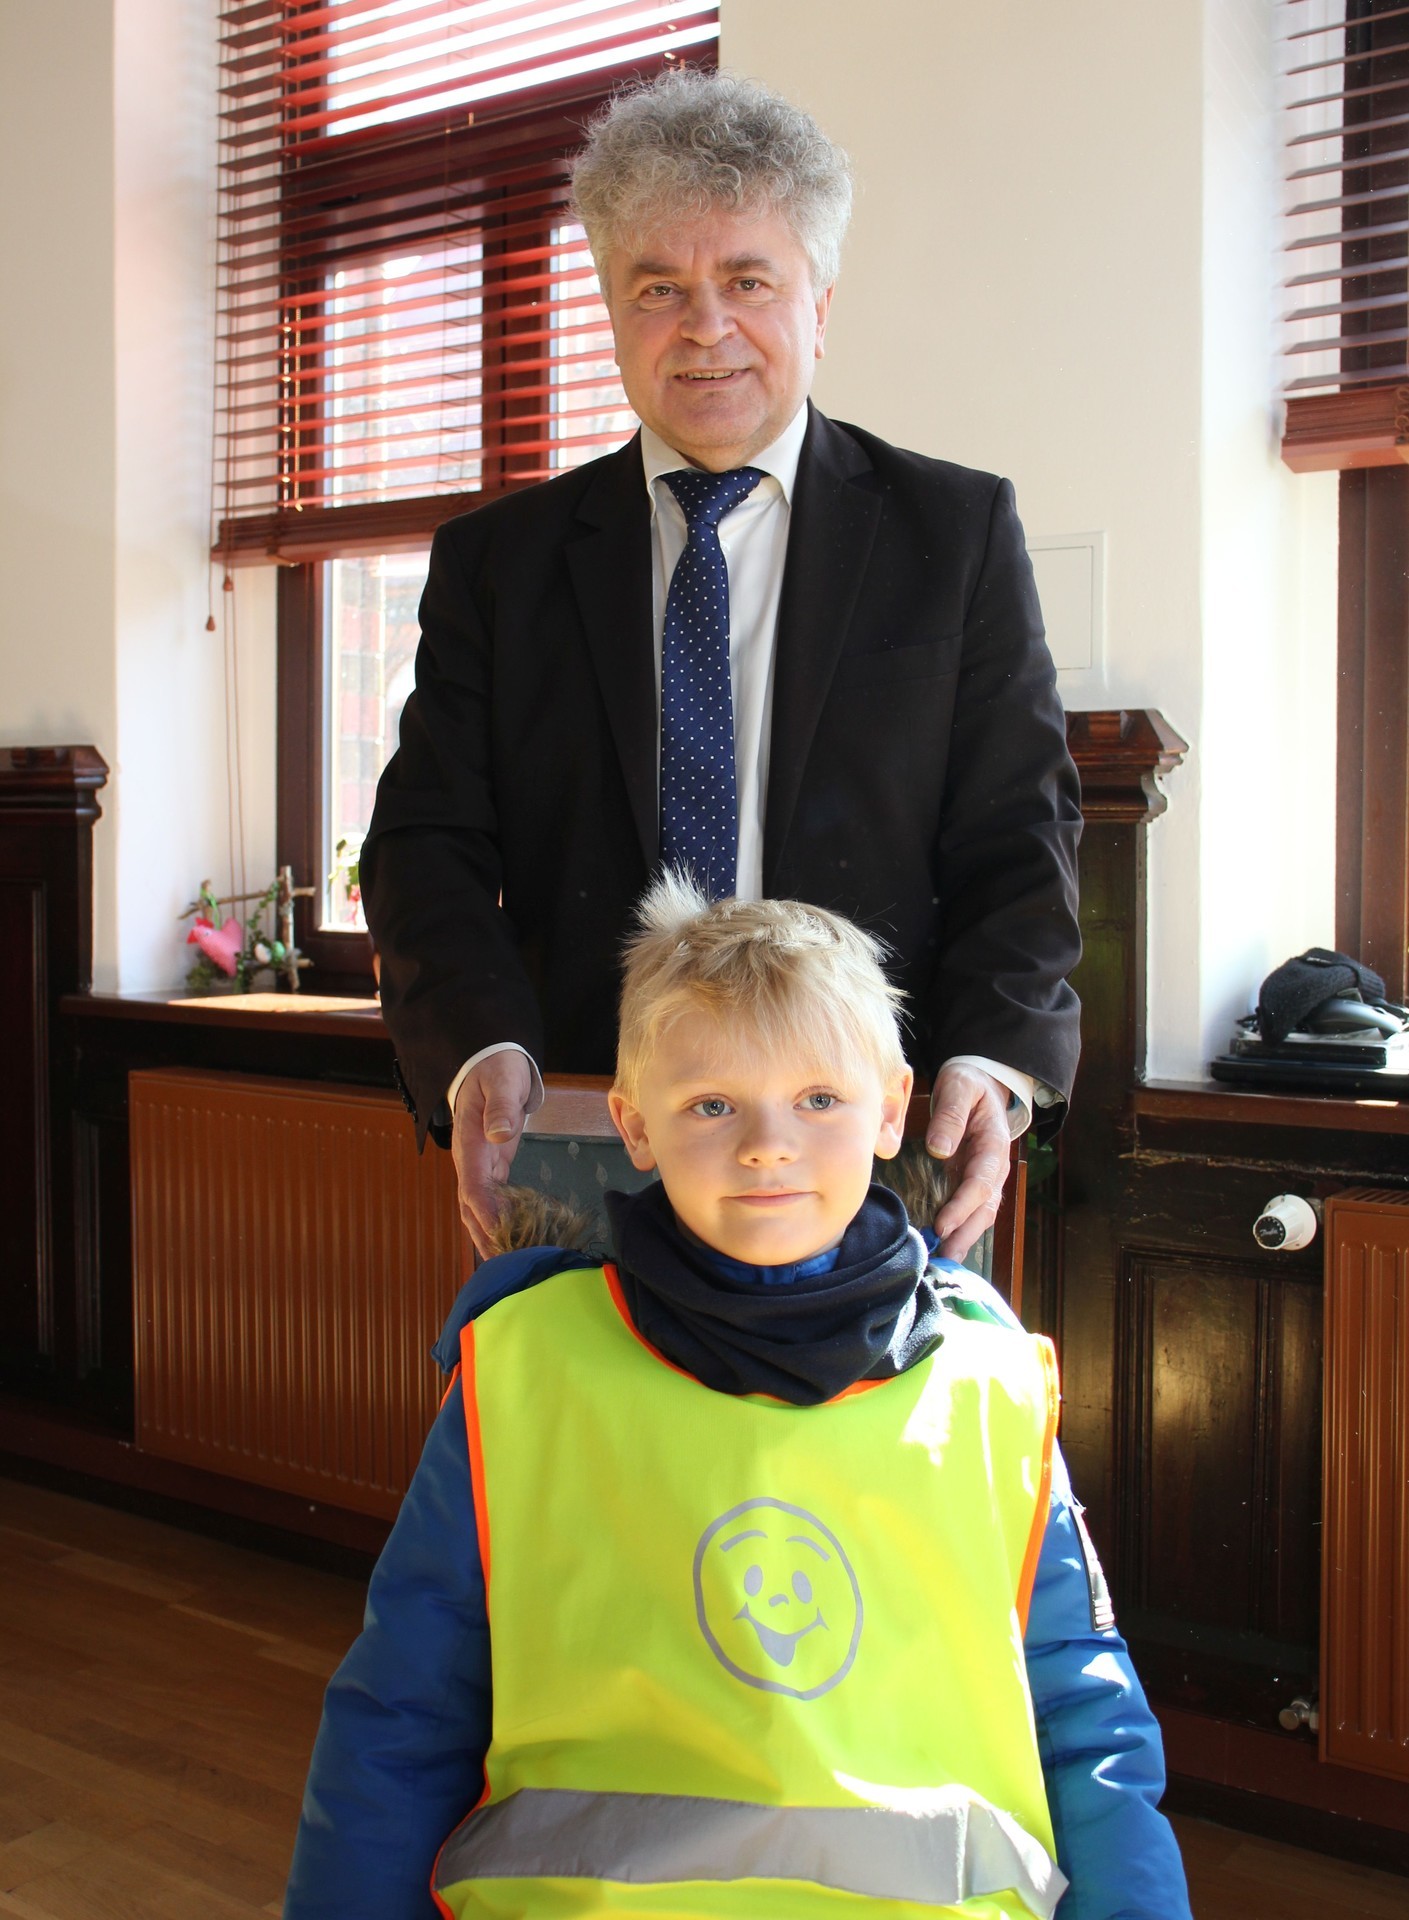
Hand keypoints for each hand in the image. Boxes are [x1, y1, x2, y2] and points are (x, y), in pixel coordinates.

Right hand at [451, 1052, 533, 1258]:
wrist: (488, 1058)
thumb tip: (500, 1135)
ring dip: (492, 1236)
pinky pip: (491, 1200)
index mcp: (470, 1143)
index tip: (500, 1238)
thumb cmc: (496, 1068)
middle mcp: (469, 1160)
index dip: (486, 1215)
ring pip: (478, 1209)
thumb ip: (501, 1108)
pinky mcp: (491, 1166)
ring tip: (511, 1264)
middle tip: (509, 1268)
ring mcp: (478, 1165)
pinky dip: (501, 1222)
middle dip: (487, 1238)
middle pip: (471, 1209)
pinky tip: (516, 1238)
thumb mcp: (502, 1081)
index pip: (473, 1188)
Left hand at [925, 1063, 1013, 1262]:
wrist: (980, 1081)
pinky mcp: (969, 1180)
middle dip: (966, 1234)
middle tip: (944, 1257)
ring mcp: (983, 1176)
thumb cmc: (969, 1083)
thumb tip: (939, 1148)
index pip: (981, 1183)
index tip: (942, 1225)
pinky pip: (967, 1209)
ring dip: (963, 1238)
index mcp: (994, 1145)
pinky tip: (940, 1244)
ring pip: (979, 1214)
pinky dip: (957, 1228)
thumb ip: (950, 1115)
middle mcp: (993, 1166)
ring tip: (942, 1260)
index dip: (963, 1207)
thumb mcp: (960, 1087)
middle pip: (985, 1208)